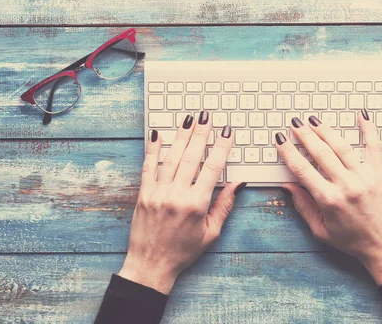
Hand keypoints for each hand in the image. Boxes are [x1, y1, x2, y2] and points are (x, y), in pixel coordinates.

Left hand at [119, 112, 243, 293]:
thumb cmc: (184, 251)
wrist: (151, 265)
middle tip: (206, 116)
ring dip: (181, 136)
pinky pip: (149, 167)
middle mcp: (176, 195)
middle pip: (191, 157)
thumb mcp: (211, 232)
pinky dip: (153, 150)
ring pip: (171, 158)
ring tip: (188, 119)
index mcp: (196, 204)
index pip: (213, 168)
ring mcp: (158, 193)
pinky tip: (158, 134)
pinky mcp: (144, 194)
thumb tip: (238, 183)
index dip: (221, 147)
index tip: (227, 132)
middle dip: (201, 134)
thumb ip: (224, 205)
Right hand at [276, 110, 381, 284]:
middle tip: (295, 123)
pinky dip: (368, 129)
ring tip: (314, 120)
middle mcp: (346, 186)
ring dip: (326, 130)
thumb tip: (287, 186)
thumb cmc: (353, 241)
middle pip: (320, 152)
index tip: (281, 140)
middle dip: (304, 135)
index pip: (302, 169)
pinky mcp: (380, 175)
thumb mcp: (320, 230)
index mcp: (328, 200)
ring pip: (342, 147)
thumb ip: (303, 206)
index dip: (288, 152)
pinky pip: (374, 147)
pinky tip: (361, 116)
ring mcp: (364, 178)